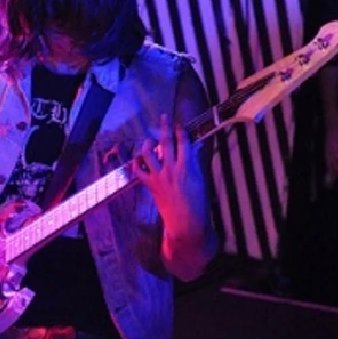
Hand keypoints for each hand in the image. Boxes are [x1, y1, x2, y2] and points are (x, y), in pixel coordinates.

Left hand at [133, 114, 207, 238]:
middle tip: (163, 116)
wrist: (185, 221)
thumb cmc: (198, 202)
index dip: (181, 130)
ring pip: (148, 154)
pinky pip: (138, 172)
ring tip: (149, 140)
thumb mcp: (200, 179)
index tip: (179, 123)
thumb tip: (195, 147)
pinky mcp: (151, 185)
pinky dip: (136, 164)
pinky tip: (139, 159)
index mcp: (187, 166)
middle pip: (166, 142)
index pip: (183, 142)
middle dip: (164, 127)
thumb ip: (195, 162)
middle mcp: (171, 169)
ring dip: (147, 144)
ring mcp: (159, 177)